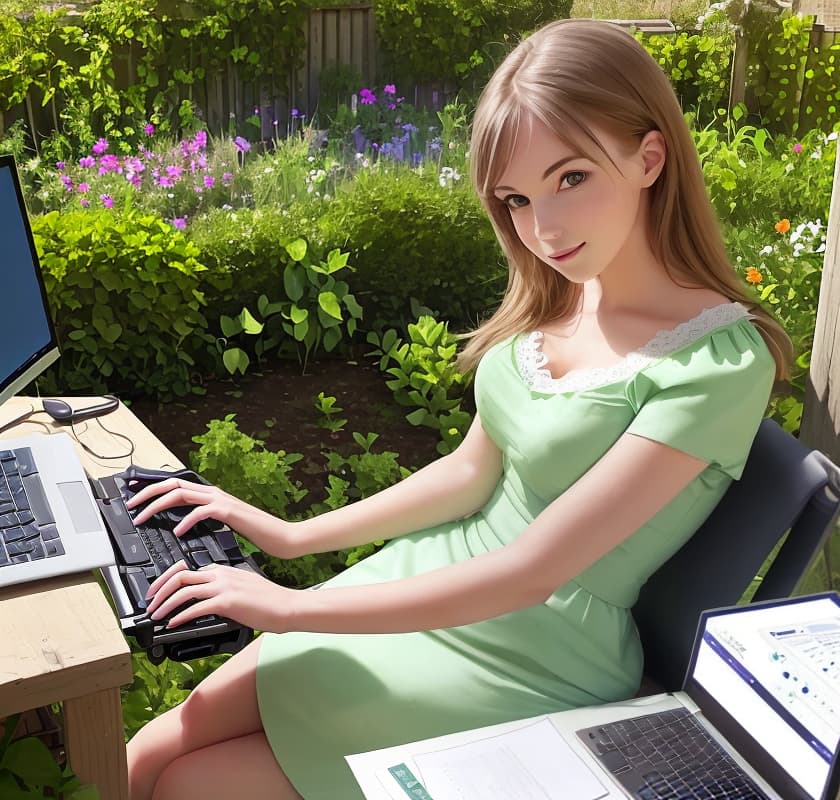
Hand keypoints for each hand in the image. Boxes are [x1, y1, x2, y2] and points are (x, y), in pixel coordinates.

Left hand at [125, 477, 291, 555]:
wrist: (283, 538)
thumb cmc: (257, 535)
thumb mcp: (225, 526)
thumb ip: (206, 522)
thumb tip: (185, 526)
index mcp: (212, 496)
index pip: (176, 484)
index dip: (152, 486)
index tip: (133, 493)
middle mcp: (214, 493)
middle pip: (173, 484)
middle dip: (147, 492)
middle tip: (129, 505)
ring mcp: (222, 500)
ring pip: (181, 494)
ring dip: (157, 505)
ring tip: (142, 518)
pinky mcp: (229, 512)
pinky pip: (202, 511)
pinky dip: (186, 520)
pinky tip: (178, 532)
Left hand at [145, 560, 294, 631]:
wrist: (287, 605)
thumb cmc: (268, 600)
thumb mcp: (241, 588)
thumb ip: (222, 590)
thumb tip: (203, 603)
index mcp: (222, 569)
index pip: (185, 568)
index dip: (165, 580)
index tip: (156, 592)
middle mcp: (220, 574)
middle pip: (179, 575)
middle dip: (159, 590)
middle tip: (150, 604)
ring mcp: (224, 587)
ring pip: (184, 590)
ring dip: (165, 603)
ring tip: (157, 616)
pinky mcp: (228, 602)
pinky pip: (196, 607)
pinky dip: (181, 616)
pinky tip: (174, 624)